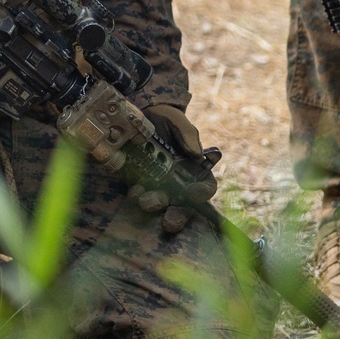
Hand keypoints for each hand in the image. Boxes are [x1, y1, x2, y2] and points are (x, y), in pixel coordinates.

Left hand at [130, 104, 216, 234]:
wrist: (142, 115)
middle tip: (170, 223)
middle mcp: (179, 183)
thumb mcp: (179, 122)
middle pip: (183, 205)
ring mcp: (158, 185)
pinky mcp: (138, 182)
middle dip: (177, 216)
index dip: (202, 193)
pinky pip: (139, 193)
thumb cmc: (168, 120)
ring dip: (154, 204)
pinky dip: (137, 194)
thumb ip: (188, 136)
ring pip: (160, 202)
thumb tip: (196, 154)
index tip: (195, 193)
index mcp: (196, 170)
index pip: (205, 187)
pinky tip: (134, 190)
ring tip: (145, 201)